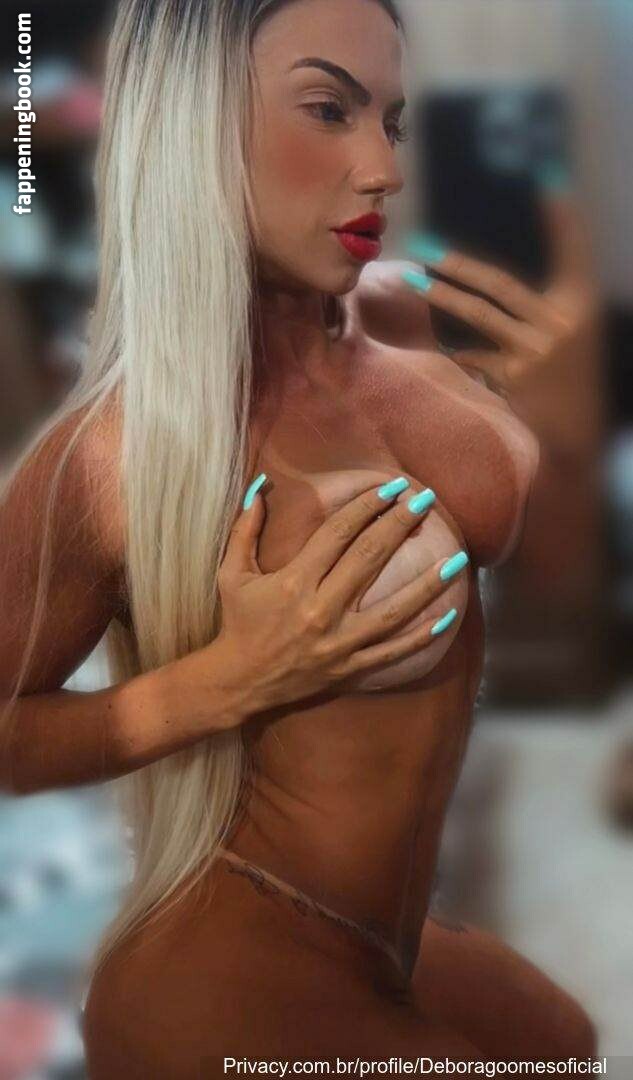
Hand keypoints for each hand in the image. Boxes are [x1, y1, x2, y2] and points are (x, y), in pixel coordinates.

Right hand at [212, 477, 466, 718]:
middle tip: (425, 501)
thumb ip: (245, 528)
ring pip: (393, 610)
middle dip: (399, 524)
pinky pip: (392, 652)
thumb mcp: (232, 573)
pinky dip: (422, 637)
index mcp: (294, 581)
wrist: (238, 682)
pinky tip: (448, 616)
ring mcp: (338, 643)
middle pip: (369, 558)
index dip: (367, 506)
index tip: (391, 488)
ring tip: (457, 560)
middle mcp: (320, 610)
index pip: (338, 533)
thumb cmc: (237, 622)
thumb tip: (260, 486)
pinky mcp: (348, 668)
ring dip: (428, 583)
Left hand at [401, 176, 602, 399]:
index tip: (551, 178)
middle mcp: (560, 322)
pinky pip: (475, 356)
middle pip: (502, 284)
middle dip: (461, 264)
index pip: (573, 251)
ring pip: (481, 316)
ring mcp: (536, 351)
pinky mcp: (514, 377)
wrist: (575, 427)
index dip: (564, 217)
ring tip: (415, 282)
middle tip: (427, 247)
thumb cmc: (569, 370)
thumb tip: (489, 275)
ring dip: (444, 296)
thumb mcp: (571, 330)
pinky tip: (447, 349)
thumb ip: (541, 304)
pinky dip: (460, 352)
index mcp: (580, 303)